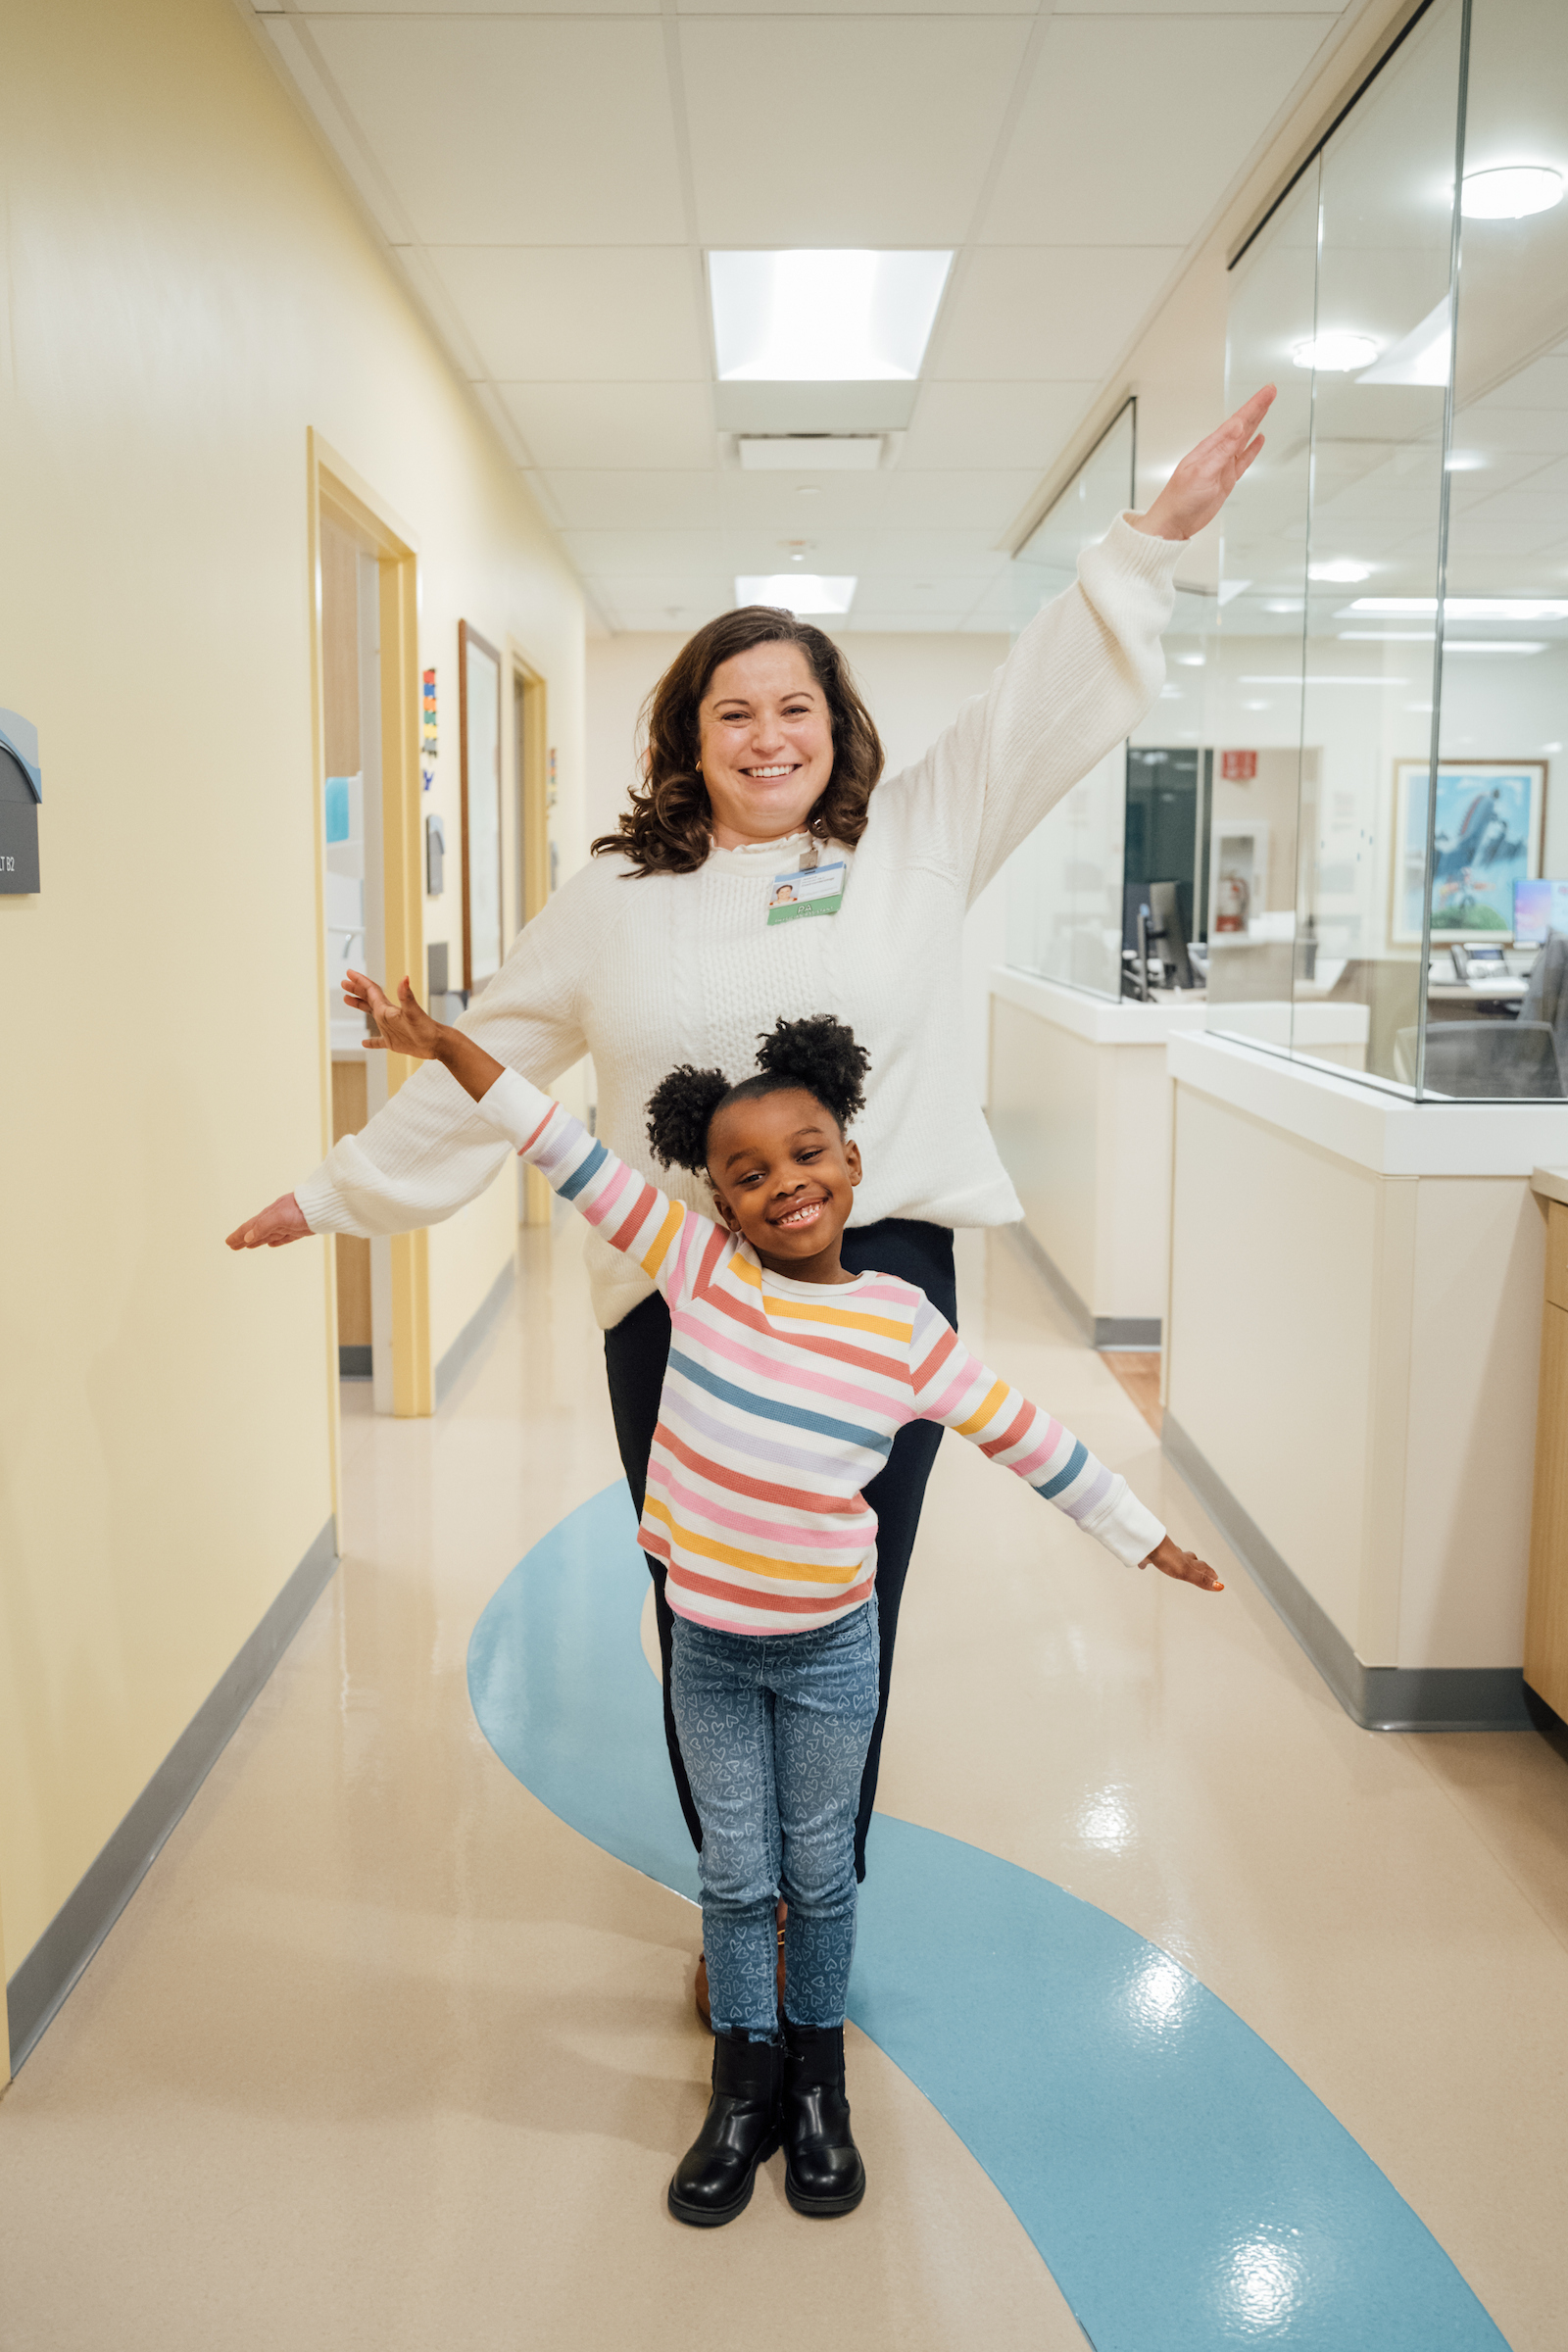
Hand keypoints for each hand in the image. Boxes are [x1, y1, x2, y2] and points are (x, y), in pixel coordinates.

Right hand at [226, 1192, 309, 1250]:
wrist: (325, 1204)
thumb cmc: (302, 1207)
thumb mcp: (280, 1216)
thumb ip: (264, 1226)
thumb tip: (248, 1238)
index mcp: (270, 1215)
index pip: (250, 1227)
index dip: (239, 1235)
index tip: (229, 1243)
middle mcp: (277, 1219)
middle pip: (257, 1231)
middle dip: (244, 1239)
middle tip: (233, 1246)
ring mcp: (288, 1224)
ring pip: (268, 1234)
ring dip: (257, 1240)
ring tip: (247, 1245)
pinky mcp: (300, 1229)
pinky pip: (284, 1237)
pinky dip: (276, 1241)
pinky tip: (271, 1243)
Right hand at [344, 969, 444, 1060]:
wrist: (438, 1044)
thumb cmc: (426, 1029)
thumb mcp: (413, 1012)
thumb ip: (406, 996)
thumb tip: (405, 977)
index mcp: (388, 1009)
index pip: (372, 991)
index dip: (360, 981)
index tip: (349, 972)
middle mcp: (388, 1016)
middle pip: (369, 999)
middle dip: (356, 990)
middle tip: (344, 983)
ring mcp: (390, 1029)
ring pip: (371, 1014)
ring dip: (360, 1005)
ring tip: (347, 999)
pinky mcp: (394, 1042)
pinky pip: (379, 1041)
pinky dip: (371, 1041)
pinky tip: (364, 1043)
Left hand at [1131, 385, 1275, 541]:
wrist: (1174, 522)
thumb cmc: (1180, 499)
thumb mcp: (1203, 472)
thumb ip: (1222, 450)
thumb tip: (1237, 427)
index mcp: (1210, 447)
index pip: (1237, 421)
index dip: (1254, 405)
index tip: (1267, 392)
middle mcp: (1217, 453)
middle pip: (1242, 425)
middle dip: (1257, 407)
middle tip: (1271, 391)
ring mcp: (1222, 465)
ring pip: (1244, 439)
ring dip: (1256, 423)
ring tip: (1266, 408)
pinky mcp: (1226, 479)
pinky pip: (1243, 460)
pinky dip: (1252, 449)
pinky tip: (1259, 440)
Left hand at [1139, 1534, 1223, 1592]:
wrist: (1147, 1545)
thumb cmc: (1167, 1558)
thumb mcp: (1187, 1572)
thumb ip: (1202, 1579)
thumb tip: (1220, 1586)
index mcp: (1186, 1561)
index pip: (1201, 1567)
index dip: (1209, 1572)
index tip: (1216, 1576)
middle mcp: (1176, 1556)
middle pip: (1189, 1560)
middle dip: (1195, 1564)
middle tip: (1201, 1566)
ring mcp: (1162, 1555)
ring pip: (1170, 1558)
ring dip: (1174, 1562)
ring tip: (1175, 1565)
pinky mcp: (1148, 1555)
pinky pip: (1149, 1559)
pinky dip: (1147, 1562)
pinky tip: (1143, 1565)